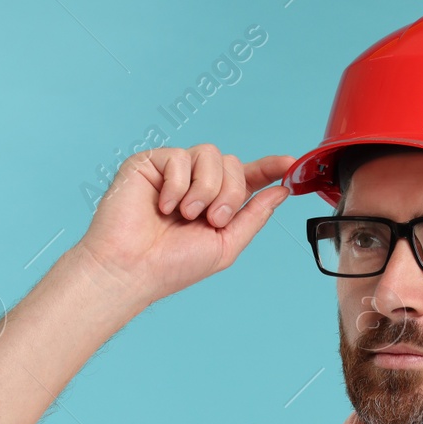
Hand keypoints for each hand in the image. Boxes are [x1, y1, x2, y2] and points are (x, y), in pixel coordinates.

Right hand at [77, 144, 296, 306]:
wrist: (132, 269)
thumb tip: (280, 192)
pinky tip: (162, 206)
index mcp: (215, 203)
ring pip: (209, 155)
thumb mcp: (225, 245)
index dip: (269, 168)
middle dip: (229, 192)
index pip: (247, 177)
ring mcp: (172, 172)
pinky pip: (178, 157)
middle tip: (212, 220)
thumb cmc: (172, 266)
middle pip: (232, 163)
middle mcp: (195, 184)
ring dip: (205, 189)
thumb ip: (253, 216)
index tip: (289, 164)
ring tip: (185, 214)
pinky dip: (176, 186)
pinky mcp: (149, 163)